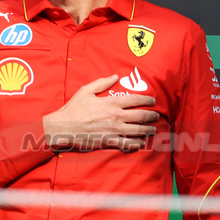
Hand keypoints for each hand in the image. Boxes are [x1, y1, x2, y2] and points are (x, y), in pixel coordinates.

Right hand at [42, 75, 158, 150]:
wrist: (63, 127)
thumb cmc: (73, 109)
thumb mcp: (86, 91)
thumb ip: (102, 83)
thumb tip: (115, 76)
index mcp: (111, 102)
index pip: (135, 99)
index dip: (147, 99)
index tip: (153, 101)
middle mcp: (116, 116)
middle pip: (141, 115)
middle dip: (152, 115)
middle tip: (156, 115)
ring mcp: (114, 130)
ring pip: (137, 130)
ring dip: (148, 130)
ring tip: (152, 129)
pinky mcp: (109, 141)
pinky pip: (127, 143)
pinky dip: (136, 143)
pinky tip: (141, 143)